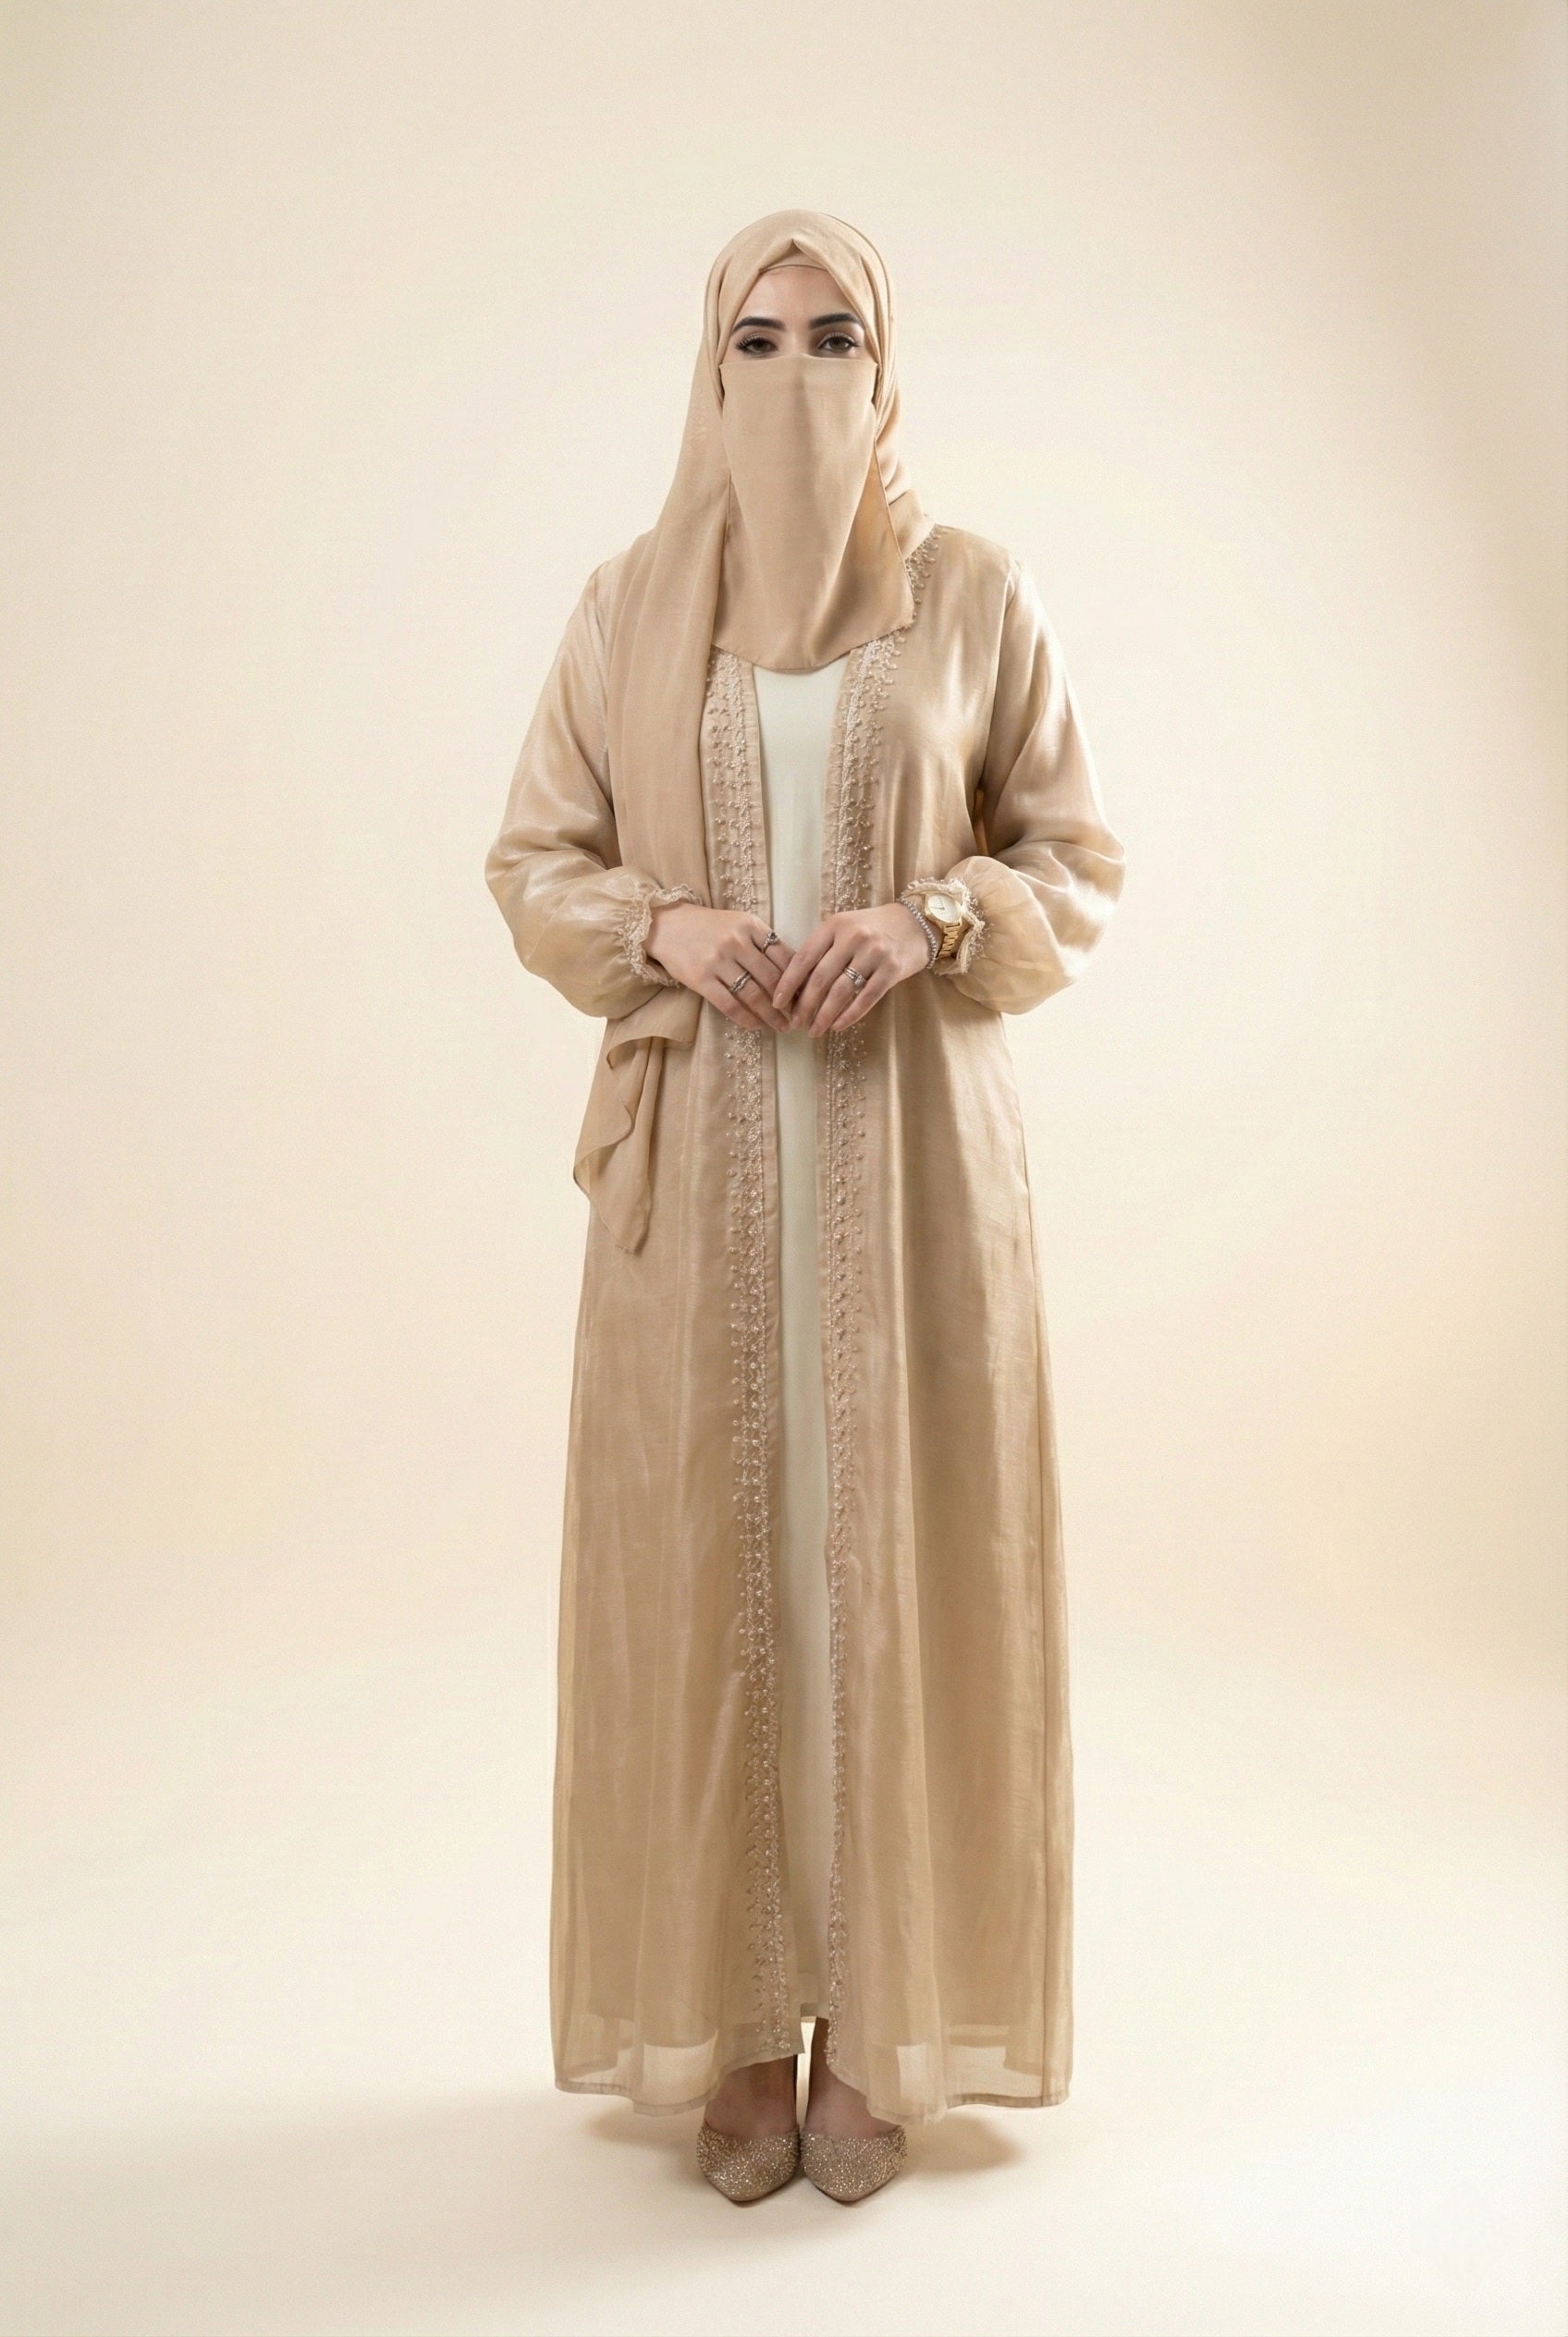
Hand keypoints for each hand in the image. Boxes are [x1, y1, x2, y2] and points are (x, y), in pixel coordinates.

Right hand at [646, 902, 792, 1030]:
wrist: (667, 925)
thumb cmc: (708, 926)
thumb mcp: (739, 924)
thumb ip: (762, 942)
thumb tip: (792, 972)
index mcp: (751, 926)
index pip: (784, 956)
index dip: (797, 979)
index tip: (805, 995)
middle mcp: (736, 942)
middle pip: (771, 978)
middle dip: (787, 1002)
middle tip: (797, 1017)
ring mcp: (718, 961)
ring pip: (753, 995)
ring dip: (770, 1015)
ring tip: (780, 1026)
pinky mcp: (701, 979)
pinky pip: (729, 1004)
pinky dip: (746, 1018)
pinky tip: (756, 1026)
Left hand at [772, 904, 928, 1035]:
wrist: (916, 923)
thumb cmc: (872, 929)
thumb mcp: (844, 929)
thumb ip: (823, 950)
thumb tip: (795, 986)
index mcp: (835, 925)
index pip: (804, 957)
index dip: (788, 983)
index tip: (777, 1003)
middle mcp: (853, 937)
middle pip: (820, 978)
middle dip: (804, 1005)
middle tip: (795, 1023)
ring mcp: (874, 953)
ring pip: (841, 991)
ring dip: (824, 1015)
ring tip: (814, 1030)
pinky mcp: (892, 969)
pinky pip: (866, 998)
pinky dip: (850, 1015)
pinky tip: (838, 1025)